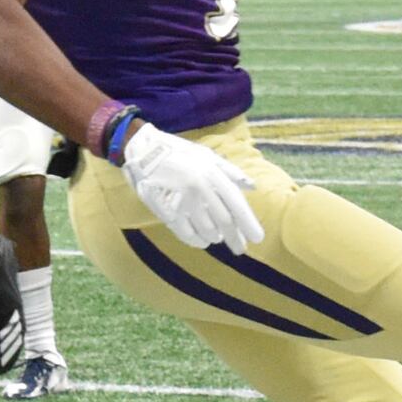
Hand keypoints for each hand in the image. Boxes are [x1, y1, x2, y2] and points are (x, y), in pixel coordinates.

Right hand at [120, 119, 264, 253]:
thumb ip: (231, 172)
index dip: (248, 223)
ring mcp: (182, 200)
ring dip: (215, 237)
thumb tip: (253, 187)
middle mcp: (199, 188)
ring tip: (217, 238)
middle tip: (241, 249)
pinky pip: (186, 233)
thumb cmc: (179, 153)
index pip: (235, 203)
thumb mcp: (207, 156)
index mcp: (211, 174)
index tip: (257, 238)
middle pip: (223, 221)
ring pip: (206, 230)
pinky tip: (202, 241)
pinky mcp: (166, 210)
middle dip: (234, 238)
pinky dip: (197, 240)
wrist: (144, 151)